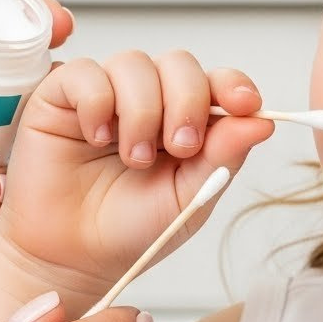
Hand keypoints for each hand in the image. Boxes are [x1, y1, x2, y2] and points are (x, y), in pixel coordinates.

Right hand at [0, 50, 274, 301]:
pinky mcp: (61, 97)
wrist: (73, 258)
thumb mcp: (188, 199)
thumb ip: (222, 157)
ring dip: (142, 111)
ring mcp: (105, 95)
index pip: (215, 82)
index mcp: (185, 122)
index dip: (232, 85)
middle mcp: (147, 101)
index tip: (245, 104)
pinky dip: (97, 103)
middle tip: (180, 147)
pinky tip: (95, 137)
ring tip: (134, 157)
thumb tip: (261, 122)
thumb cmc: (128, 231)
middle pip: (178, 64)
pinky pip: (85, 73)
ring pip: (134, 63)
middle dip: (187, 101)